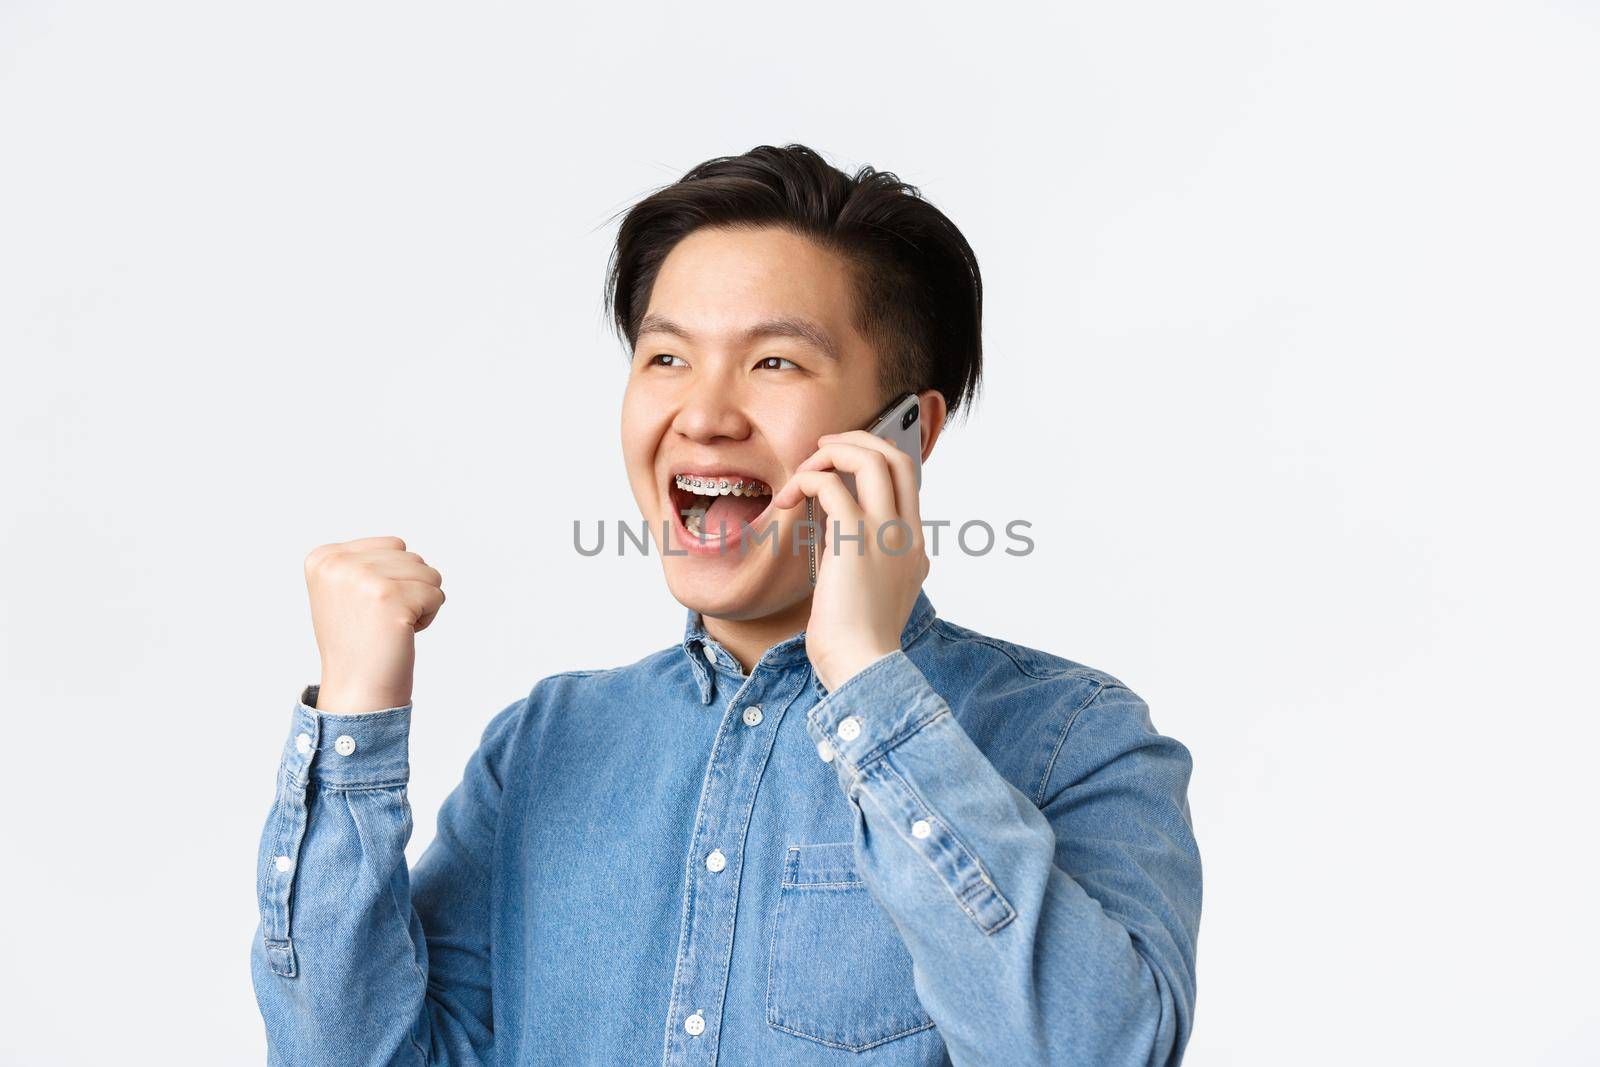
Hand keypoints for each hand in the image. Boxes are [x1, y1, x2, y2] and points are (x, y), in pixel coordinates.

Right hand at [303, 536, 445, 713]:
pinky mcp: (389, 597)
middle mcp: (338, 563)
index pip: (393, 546)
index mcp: (323, 558)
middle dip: (409, 590)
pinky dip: (428, 618)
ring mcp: (362, 578)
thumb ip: (365, 561)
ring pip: (428, 573)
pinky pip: (436, 595)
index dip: (393, 579)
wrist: (357, 691)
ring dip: (420, 603)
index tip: (368, 608)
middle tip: (380, 622)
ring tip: (390, 627)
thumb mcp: (345, 591)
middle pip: (412, 557)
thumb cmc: (359, 643)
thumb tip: (399, 546)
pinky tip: (401, 635)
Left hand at [772, 430, 928, 690]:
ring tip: (801, 472)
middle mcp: (907, 534)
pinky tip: (789, 500)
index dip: (871, 460)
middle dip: (857, 440)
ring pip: (872, 459)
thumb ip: (857, 553)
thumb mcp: (865, 589)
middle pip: (896, 457)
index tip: (838, 465)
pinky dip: (808, 481)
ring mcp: (886, 535)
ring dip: (830, 455)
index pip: (906, 479)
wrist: (861, 667)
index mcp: (913, 546)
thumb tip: (829, 526)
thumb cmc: (855, 640)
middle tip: (822, 448)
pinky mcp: (856, 541)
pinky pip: (832, 486)